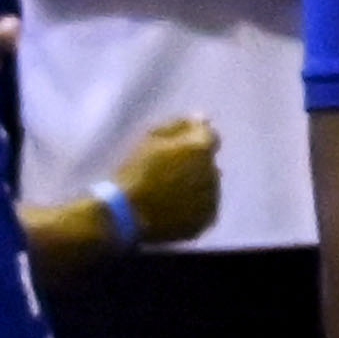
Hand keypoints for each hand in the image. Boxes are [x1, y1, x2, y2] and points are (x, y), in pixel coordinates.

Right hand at [113, 114, 221, 246]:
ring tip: (165, 193)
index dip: (194, 139)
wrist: (125, 214)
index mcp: (200, 149)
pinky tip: (171, 207)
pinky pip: (204, 207)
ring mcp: (212, 197)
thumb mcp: (151, 139)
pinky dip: (193, 206)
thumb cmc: (134, 171)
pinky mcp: (207, 219)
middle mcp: (212, 172)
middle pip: (207, 162)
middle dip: (193, 164)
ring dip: (194, 184)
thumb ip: (180, 126)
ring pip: (207, 185)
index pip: (209, 136)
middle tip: (165, 173)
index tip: (178, 145)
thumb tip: (202, 117)